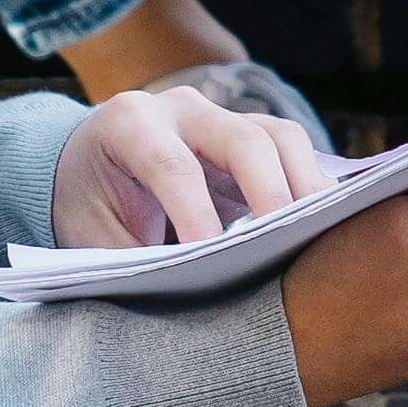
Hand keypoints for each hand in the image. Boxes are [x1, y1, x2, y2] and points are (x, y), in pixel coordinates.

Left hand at [54, 85, 336, 250]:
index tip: (213, 258)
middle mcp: (181, 109)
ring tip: (320, 236)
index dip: (196, 213)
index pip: (172, 166)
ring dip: (305, 186)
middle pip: (243, 140)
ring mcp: (221, 117)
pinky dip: (310, 186)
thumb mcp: (93, 236)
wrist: (84, 167)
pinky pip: (292, 151)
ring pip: (281, 136)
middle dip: (270, 193)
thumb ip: (135, 261)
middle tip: (286, 245)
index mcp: (129, 124)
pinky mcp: (249, 135)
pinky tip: (323, 227)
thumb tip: (186, 298)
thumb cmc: (88, 205)